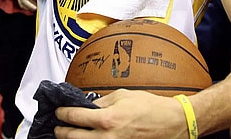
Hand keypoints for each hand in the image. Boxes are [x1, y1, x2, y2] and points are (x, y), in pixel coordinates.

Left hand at [54, 89, 186, 138]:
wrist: (172, 123)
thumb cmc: (151, 108)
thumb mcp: (123, 95)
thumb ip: (102, 101)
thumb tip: (87, 106)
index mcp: (107, 119)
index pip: (74, 117)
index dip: (62, 114)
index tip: (59, 112)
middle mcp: (108, 137)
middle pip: (72, 138)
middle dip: (61, 131)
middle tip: (59, 127)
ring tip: (70, 135)